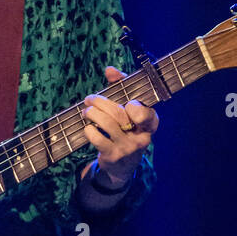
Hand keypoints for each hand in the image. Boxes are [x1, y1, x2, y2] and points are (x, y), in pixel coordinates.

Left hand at [81, 66, 158, 186]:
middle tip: (89, 99)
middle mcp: (142, 136)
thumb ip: (122, 87)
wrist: (123, 165)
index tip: (126, 104)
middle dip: (100, 102)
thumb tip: (110, 70)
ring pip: (106, 123)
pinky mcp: (113, 155)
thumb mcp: (128, 110)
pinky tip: (87, 127)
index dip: (135, 107)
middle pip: (119, 113)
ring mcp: (127, 147)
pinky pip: (97, 138)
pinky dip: (88, 130)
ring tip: (86, 111)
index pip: (146, 112)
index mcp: (150, 123)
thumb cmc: (126, 129)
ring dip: (91, 113)